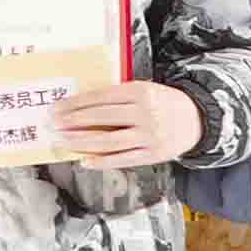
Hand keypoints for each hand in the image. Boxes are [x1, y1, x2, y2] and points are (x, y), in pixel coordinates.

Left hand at [56, 82, 209, 169]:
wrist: (197, 119)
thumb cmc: (162, 102)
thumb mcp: (144, 89)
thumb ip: (117, 97)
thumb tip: (80, 107)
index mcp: (140, 91)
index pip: (100, 98)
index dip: (75, 104)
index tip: (56, 108)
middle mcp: (144, 113)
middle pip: (101, 119)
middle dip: (72, 123)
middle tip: (52, 125)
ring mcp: (149, 136)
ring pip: (108, 141)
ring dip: (80, 143)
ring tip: (62, 142)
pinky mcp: (152, 154)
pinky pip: (122, 159)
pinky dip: (101, 161)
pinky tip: (84, 160)